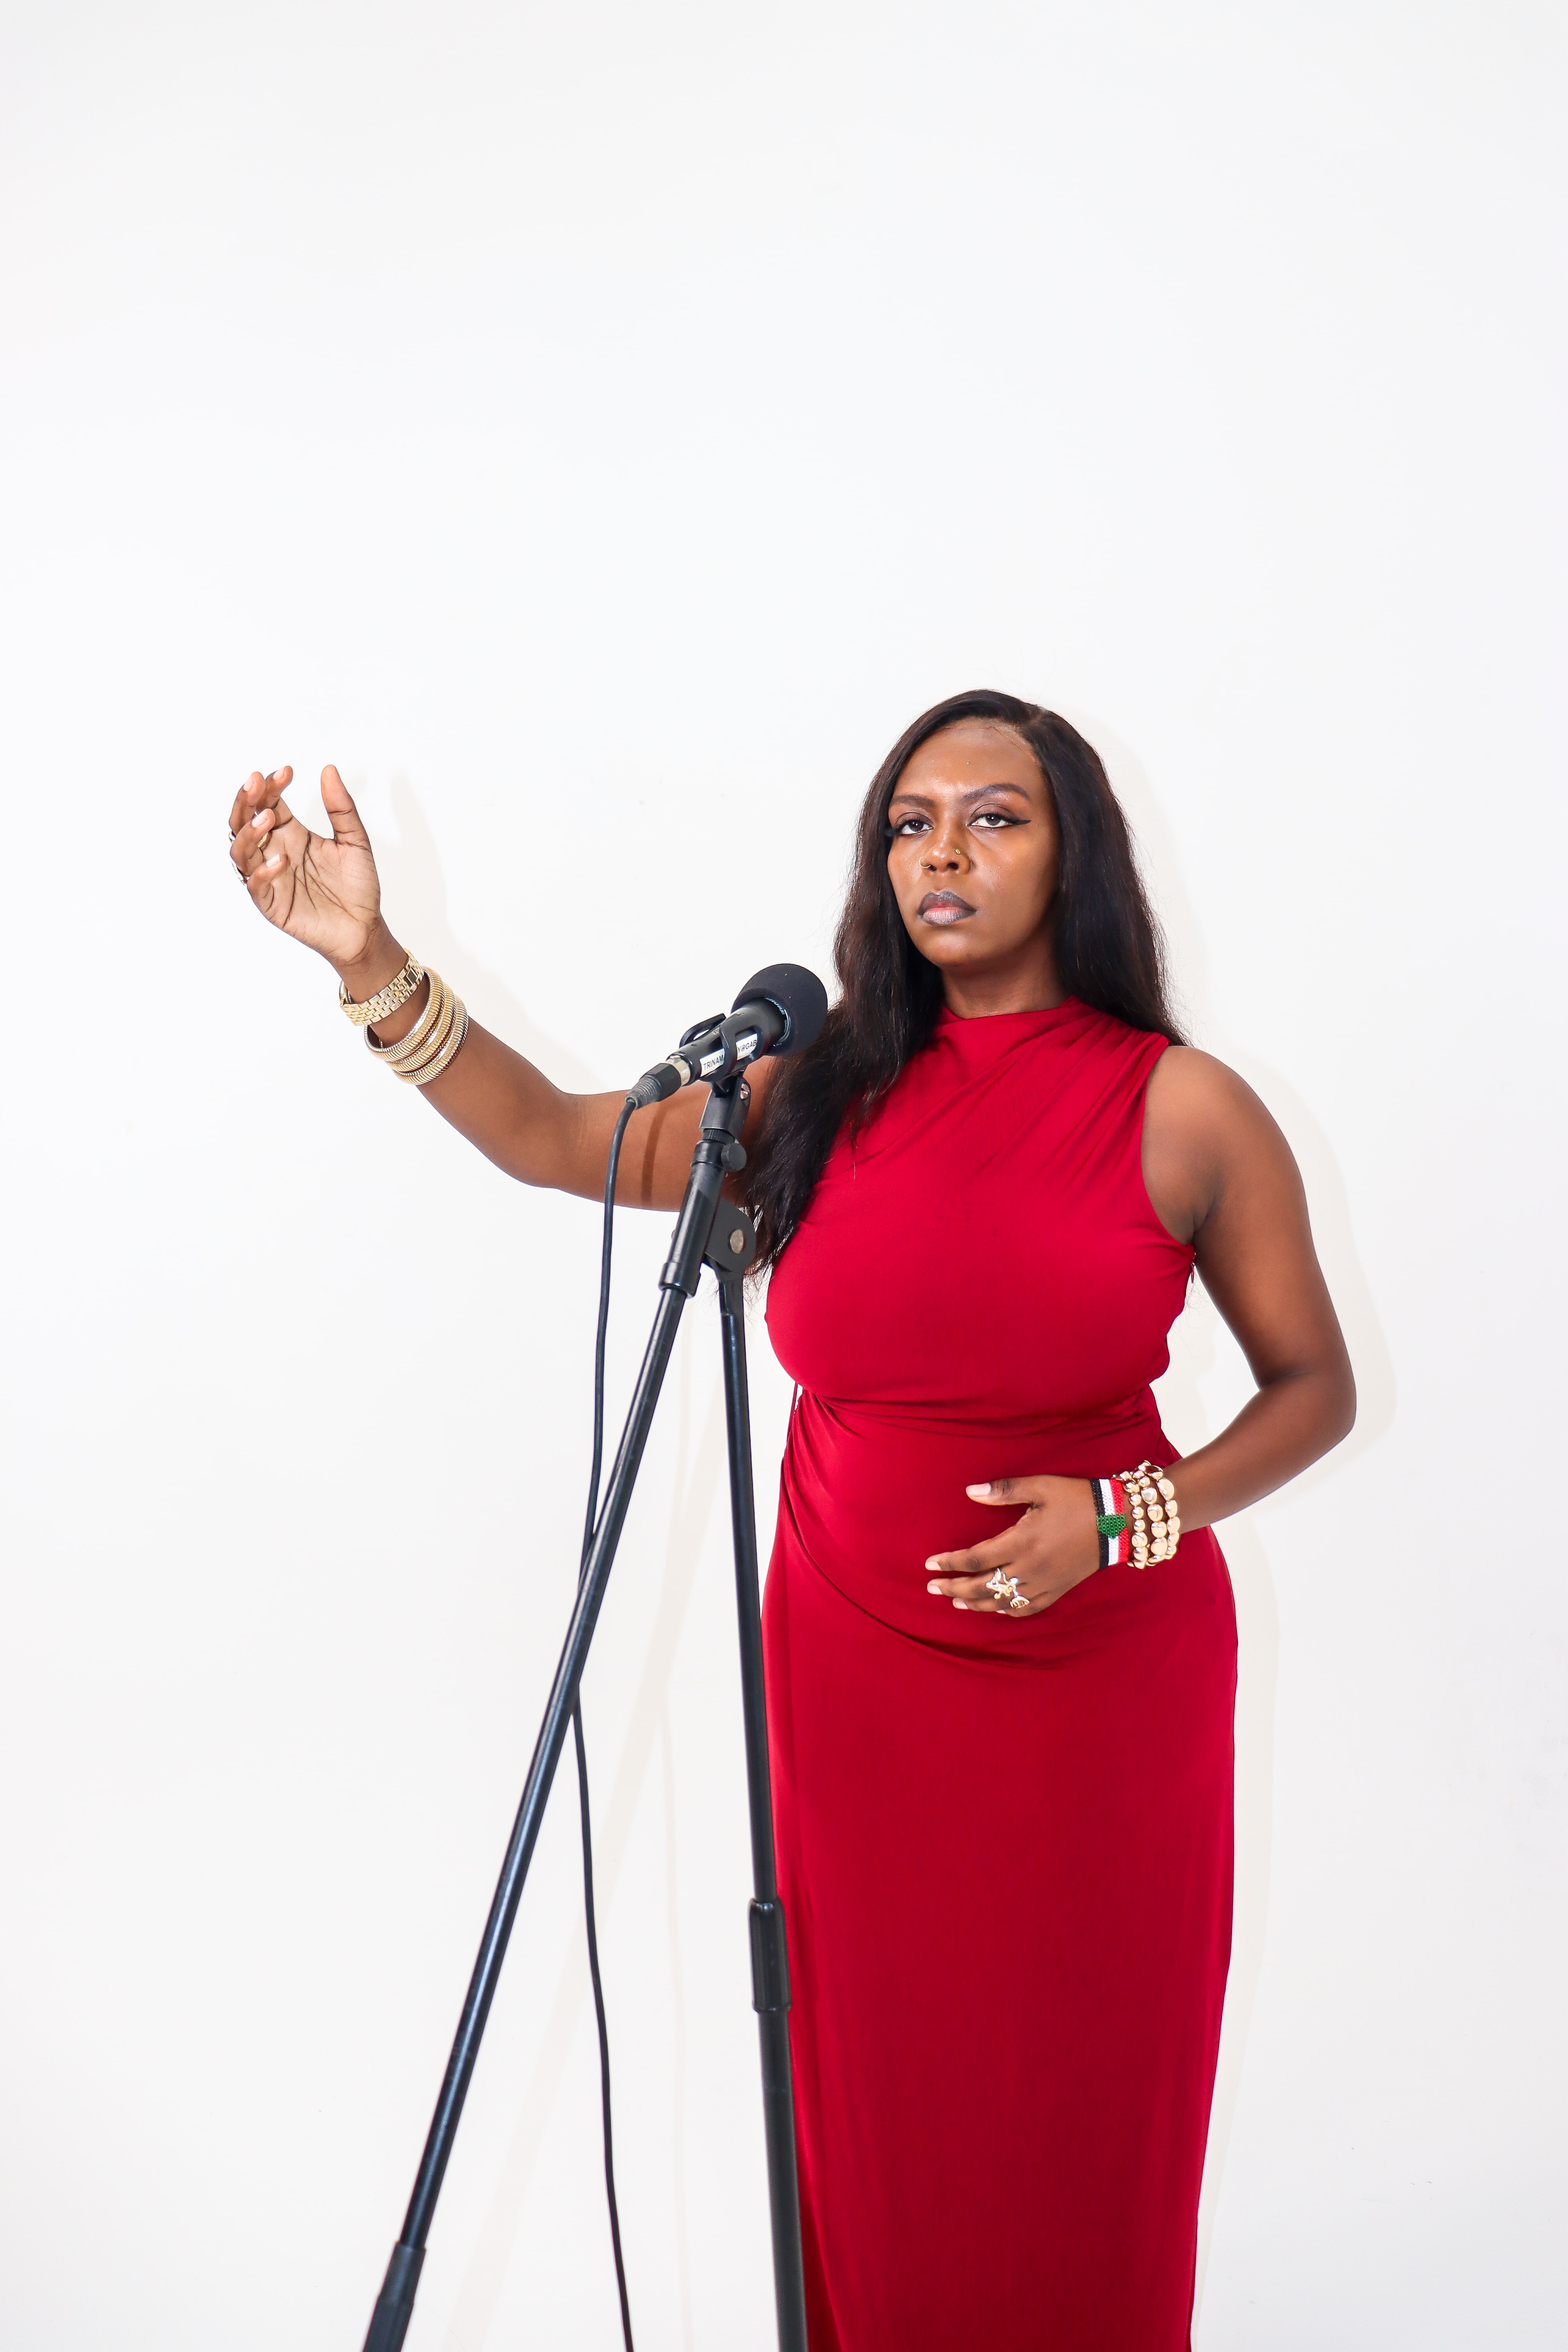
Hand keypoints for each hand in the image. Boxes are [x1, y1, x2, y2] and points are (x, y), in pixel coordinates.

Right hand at [228, 764, 387, 977]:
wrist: (365, 928)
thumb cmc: (358, 886)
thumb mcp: (355, 841)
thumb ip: (341, 808)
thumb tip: (329, 769)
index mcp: (290, 833)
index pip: (269, 802)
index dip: (272, 785)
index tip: (287, 771)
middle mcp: (274, 851)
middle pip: (244, 821)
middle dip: (246, 800)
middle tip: (256, 782)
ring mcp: (269, 877)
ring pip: (241, 851)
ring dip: (249, 832)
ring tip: (267, 817)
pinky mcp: (272, 904)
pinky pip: (256, 886)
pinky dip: (263, 872)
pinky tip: (281, 860)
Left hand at [925, 1474, 1100, 1617]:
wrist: (1116, 1521)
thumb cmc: (1076, 1499)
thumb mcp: (1040, 1487)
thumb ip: (1003, 1490)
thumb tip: (970, 1491)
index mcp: (1022, 1542)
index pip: (975, 1559)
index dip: (950, 1563)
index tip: (930, 1564)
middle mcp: (1030, 1568)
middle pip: (982, 1586)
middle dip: (953, 1588)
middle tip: (931, 1588)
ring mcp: (1044, 1584)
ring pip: (1002, 1602)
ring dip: (974, 1603)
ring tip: (955, 1600)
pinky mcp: (1057, 1591)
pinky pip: (1026, 1608)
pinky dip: (1006, 1610)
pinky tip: (995, 1608)